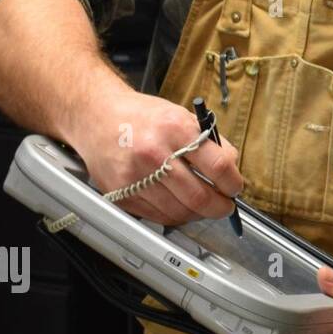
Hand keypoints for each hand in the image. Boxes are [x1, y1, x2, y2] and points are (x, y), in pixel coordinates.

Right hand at [64, 87, 242, 227]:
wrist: (96, 117)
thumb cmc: (142, 117)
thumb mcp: (182, 116)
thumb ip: (211, 143)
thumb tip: (232, 170)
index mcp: (174, 129)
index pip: (218, 166)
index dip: (233, 183)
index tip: (236, 188)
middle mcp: (153, 153)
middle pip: (199, 196)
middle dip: (220, 207)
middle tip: (225, 206)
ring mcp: (134, 176)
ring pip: (179, 212)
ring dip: (197, 214)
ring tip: (203, 206)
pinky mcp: (120, 194)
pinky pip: (157, 216)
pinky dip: (175, 215)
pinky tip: (180, 206)